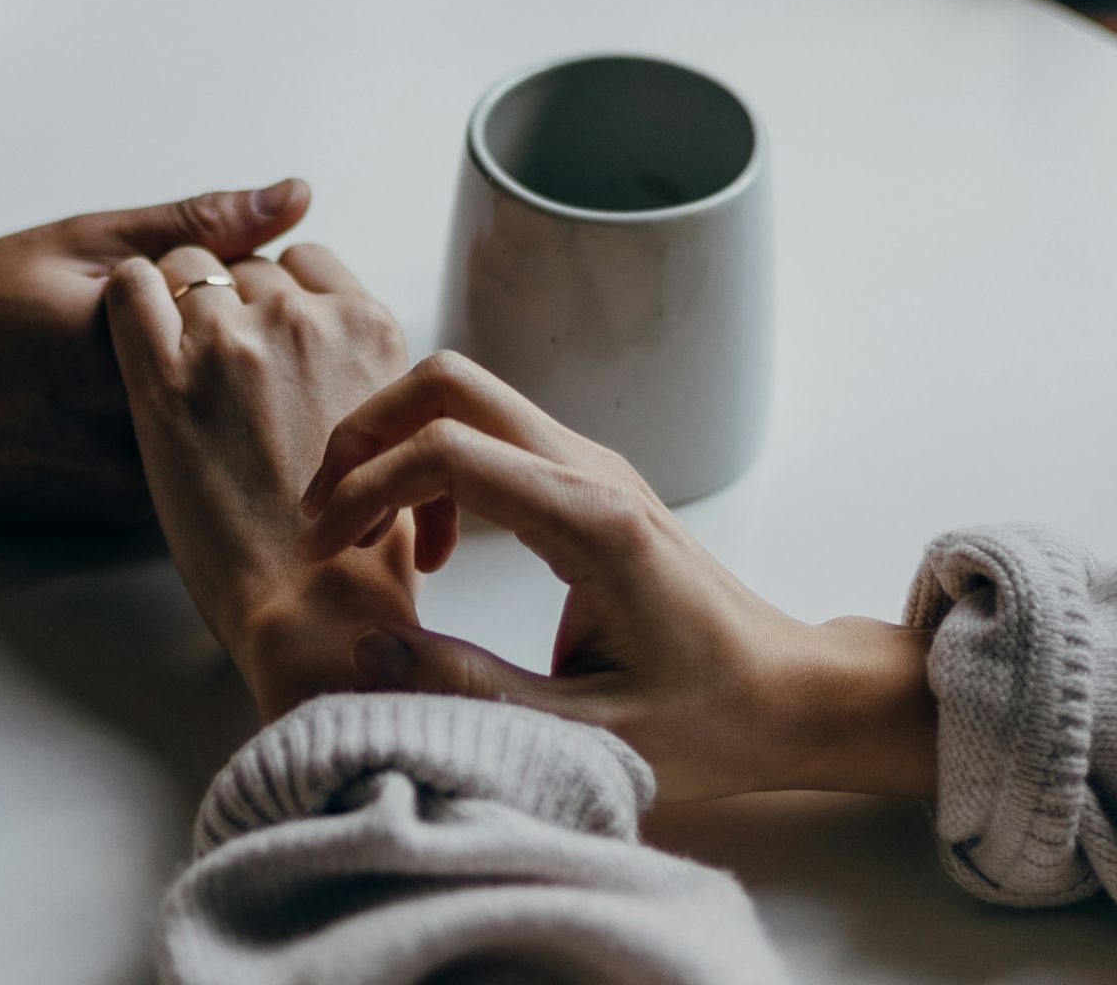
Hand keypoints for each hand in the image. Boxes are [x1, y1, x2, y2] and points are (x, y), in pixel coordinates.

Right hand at [0, 180, 311, 520]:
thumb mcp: (78, 243)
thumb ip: (194, 225)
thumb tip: (294, 196)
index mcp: (140, 352)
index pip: (265, 314)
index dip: (252, 285)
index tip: (209, 271)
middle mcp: (146, 433)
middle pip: (259, 383)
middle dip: (250, 344)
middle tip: (188, 313)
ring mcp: (137, 485)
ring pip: (231, 434)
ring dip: (226, 397)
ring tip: (131, 365)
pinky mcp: (124, 518)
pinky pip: (194, 469)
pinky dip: (192, 437)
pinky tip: (124, 406)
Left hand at [104, 243, 416, 720]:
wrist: (313, 607)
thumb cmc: (359, 547)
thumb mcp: (396, 434)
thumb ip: (366, 376)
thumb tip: (340, 362)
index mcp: (369, 329)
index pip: (308, 261)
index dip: (278, 292)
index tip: (263, 333)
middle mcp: (305, 320)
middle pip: (246, 266)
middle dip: (228, 303)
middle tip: (215, 367)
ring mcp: (233, 341)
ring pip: (187, 266)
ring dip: (176, 303)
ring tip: (173, 362)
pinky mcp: (165, 377)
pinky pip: (130, 286)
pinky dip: (128, 299)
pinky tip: (131, 338)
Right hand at [297, 351, 937, 801]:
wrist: (792, 694)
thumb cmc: (710, 720)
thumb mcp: (584, 733)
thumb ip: (470, 690)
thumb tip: (366, 650)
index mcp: (592, 522)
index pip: (447, 451)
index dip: (364, 488)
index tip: (323, 550)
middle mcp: (592, 471)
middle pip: (450, 383)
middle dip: (365, 434)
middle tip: (325, 518)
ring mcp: (593, 466)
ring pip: (466, 398)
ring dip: (395, 448)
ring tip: (365, 536)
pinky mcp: (589, 481)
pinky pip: (491, 436)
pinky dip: (434, 468)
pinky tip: (433, 550)